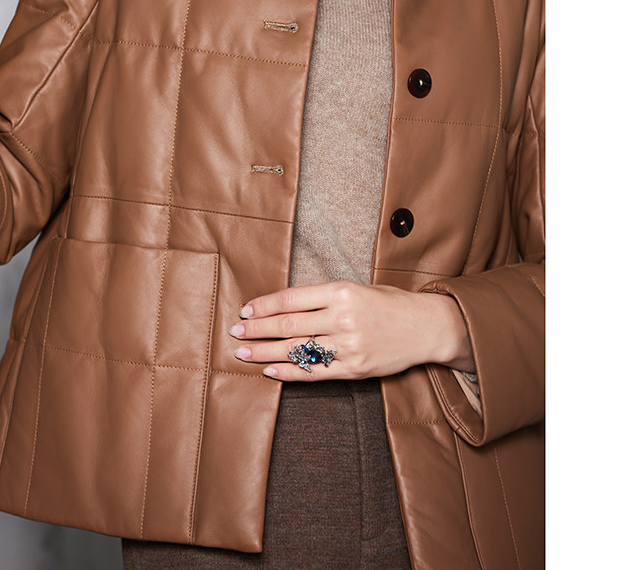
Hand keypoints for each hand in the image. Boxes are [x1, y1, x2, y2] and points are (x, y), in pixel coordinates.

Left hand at [229, 281, 474, 380]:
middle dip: (256, 330)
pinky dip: (289, 373)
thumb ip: (322, 297)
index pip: (291, 299)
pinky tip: (269, 372)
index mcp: (340, 292)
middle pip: (288, 325)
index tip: (245, 311)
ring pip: (296, 350)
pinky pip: (314, 373)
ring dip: (265, 352)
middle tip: (235, 333)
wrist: (426, 327)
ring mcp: (348, 346)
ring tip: (243, 353)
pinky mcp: (354, 369)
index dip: (264, 306)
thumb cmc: (388, 303)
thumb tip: (282, 306)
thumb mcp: (355, 288)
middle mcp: (342, 318)